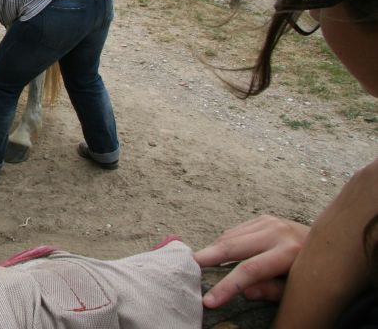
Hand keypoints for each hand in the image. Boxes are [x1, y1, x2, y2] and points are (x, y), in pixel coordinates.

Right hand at [194, 215, 308, 308]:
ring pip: (231, 236)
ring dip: (212, 250)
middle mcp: (277, 232)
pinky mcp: (264, 218)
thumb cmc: (313, 272)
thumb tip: (245, 293)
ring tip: (196, 263)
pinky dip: (223, 242)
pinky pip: (236, 231)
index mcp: (289, 253)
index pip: (250, 270)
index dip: (227, 286)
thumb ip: (272, 290)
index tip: (208, 300)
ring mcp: (270, 222)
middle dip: (207, 257)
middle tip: (186, 267)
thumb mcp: (298, 287)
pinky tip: (216, 253)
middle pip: (233, 246)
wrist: (332, 244)